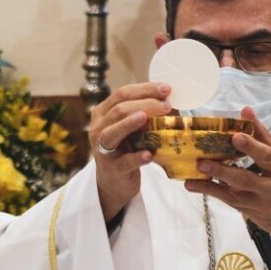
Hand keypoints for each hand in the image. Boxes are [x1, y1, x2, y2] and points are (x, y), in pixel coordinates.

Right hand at [89, 82, 171, 220]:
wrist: (114, 180)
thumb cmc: (126, 148)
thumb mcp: (130, 127)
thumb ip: (144, 113)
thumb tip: (171, 100)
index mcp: (103, 113)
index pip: (122, 94)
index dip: (145, 89)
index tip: (166, 89)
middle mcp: (99, 128)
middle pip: (118, 110)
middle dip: (144, 104)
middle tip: (167, 105)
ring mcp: (102, 149)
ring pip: (112, 132)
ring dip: (130, 124)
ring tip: (146, 118)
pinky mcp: (112, 169)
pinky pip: (123, 162)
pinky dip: (136, 158)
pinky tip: (148, 154)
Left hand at [184, 107, 270, 249]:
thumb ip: (263, 137)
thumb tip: (245, 111)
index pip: (268, 156)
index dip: (252, 146)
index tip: (235, 136)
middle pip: (246, 179)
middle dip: (223, 171)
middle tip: (202, 162)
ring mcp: (261, 204)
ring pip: (233, 196)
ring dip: (210, 187)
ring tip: (191, 180)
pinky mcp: (251, 214)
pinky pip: (230, 203)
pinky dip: (213, 193)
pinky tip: (195, 185)